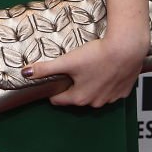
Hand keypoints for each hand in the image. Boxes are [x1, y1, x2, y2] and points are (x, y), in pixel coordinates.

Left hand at [23, 32, 148, 108]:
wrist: (126, 49)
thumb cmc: (97, 55)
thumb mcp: (67, 61)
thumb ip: (46, 69)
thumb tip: (25, 73)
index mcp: (80, 97)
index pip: (59, 100)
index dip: (53, 90)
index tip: (51, 83)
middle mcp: (95, 102)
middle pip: (77, 98)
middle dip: (71, 87)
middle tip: (70, 71)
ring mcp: (111, 98)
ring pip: (94, 95)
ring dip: (90, 85)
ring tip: (88, 69)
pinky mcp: (124, 91)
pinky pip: (111, 91)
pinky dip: (106, 83)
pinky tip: (104, 71)